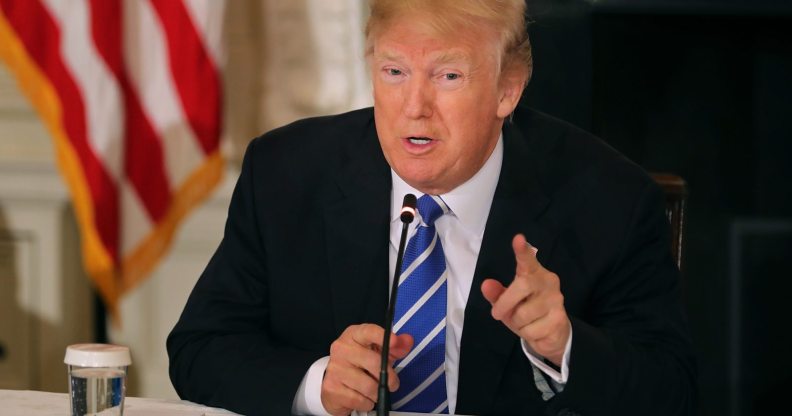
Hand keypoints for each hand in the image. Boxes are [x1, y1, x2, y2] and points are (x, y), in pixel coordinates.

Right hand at [321, 323, 413, 414]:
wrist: (336, 384)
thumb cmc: (361, 364)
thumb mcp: (379, 352)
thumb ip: (396, 347)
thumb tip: (408, 341)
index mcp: (353, 335)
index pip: (367, 331)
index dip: (381, 336)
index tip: (394, 341)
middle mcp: (341, 349)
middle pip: (373, 362)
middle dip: (389, 377)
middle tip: (393, 384)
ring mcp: (335, 369)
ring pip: (368, 386)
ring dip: (377, 393)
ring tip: (375, 391)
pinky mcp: (332, 388)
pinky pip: (359, 400)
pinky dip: (367, 403)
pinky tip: (363, 397)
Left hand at [481, 234, 570, 365]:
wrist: (553, 333)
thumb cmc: (527, 311)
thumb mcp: (508, 303)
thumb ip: (496, 294)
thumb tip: (486, 285)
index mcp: (534, 273)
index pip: (528, 260)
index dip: (522, 251)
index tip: (518, 239)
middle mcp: (548, 282)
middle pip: (521, 286)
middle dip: (504, 303)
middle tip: (497, 313)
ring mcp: (556, 300)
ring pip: (523, 314)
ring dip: (516, 323)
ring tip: (524, 322)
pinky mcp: (559, 318)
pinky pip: (531, 330)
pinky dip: (527, 334)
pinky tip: (535, 330)